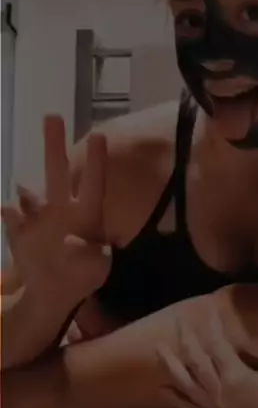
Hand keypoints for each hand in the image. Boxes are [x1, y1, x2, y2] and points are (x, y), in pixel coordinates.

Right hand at [1, 116, 110, 314]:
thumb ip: (90, 256)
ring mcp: (37, 218)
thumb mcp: (96, 270)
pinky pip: (10, 215)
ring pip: (28, 194)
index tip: (98, 134)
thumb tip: (68, 239)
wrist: (53, 293)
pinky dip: (11, 215)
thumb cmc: (83, 275)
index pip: (94, 183)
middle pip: (58, 171)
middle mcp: (62, 209)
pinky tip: (12, 215)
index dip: (96, 161)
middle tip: (53, 115)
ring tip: (25, 193)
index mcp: (87, 214)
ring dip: (27, 194)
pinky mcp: (18, 231)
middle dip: (54, 144)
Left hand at [159, 308, 257, 407]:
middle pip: (195, 362)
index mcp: (237, 377)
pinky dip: (176, 398)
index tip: (208, 309)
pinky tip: (165, 388)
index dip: (211, 325)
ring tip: (159, 350)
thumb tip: (237, 337)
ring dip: (170, 366)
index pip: (216, 344)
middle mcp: (219, 395)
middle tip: (179, 322)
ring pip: (184, 386)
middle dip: (186, 339)